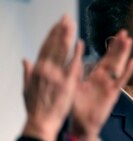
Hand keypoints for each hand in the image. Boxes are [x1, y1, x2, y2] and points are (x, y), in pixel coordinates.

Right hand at [22, 15, 82, 140]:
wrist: (42, 122)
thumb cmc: (35, 107)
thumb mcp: (26, 88)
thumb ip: (27, 72)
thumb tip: (25, 60)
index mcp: (37, 69)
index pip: (45, 47)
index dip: (51, 35)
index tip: (57, 25)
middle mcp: (47, 69)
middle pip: (54, 45)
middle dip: (60, 30)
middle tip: (66, 18)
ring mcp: (57, 74)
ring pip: (62, 51)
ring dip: (67, 36)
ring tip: (71, 24)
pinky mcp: (68, 82)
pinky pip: (73, 64)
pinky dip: (77, 53)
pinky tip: (80, 43)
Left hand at [70, 30, 132, 140]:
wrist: (81, 123)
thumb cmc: (77, 105)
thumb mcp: (74, 84)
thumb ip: (76, 68)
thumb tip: (76, 53)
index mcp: (95, 75)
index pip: (105, 58)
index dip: (111, 47)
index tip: (116, 36)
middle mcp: (104, 78)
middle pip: (113, 59)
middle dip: (119, 46)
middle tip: (125, 32)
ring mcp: (109, 85)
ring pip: (118, 66)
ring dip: (123, 54)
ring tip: (129, 41)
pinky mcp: (113, 93)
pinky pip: (121, 80)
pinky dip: (127, 71)